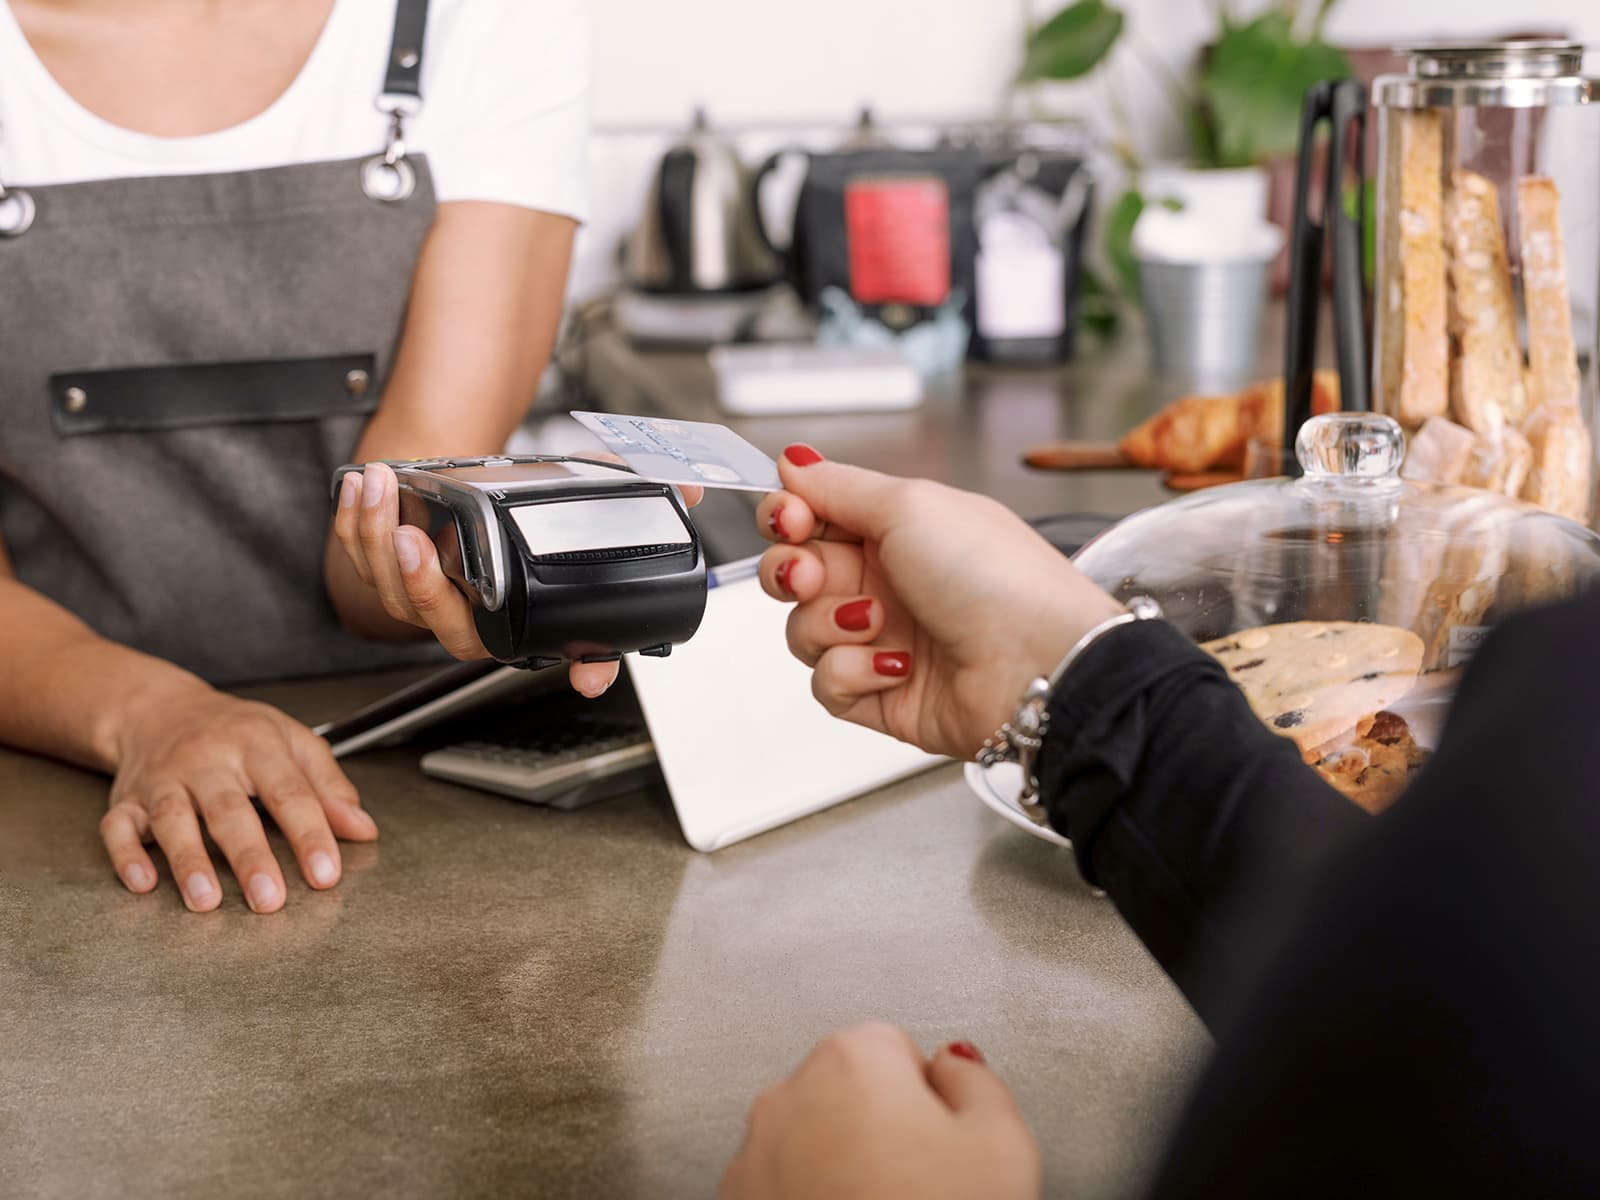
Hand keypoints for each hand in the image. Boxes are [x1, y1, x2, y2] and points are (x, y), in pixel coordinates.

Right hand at [100, 683, 376, 912]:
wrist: (159, 709)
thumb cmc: (237, 731)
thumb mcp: (293, 742)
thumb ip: (329, 787)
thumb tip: (363, 829)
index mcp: (256, 744)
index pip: (289, 792)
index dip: (310, 834)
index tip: (326, 874)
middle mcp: (206, 760)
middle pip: (229, 810)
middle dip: (250, 857)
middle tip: (270, 899)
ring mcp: (162, 780)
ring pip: (172, 819)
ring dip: (188, 861)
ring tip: (206, 900)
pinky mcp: (125, 800)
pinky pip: (117, 827)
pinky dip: (127, 855)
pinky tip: (143, 883)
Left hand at [334, 461, 701, 697]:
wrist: (466, 492)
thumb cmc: (520, 508)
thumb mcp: (579, 497)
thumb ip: (629, 491)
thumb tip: (692, 492)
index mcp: (524, 619)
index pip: (559, 654)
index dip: (583, 667)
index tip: (589, 677)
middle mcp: (473, 621)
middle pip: (441, 621)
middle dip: (419, 583)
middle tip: (416, 539)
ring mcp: (424, 602)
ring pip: (388, 589)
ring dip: (374, 538)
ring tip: (379, 485)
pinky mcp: (384, 573)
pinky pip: (358, 559)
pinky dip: (353, 523)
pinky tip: (362, 487)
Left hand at [720, 1023, 1039, 1199]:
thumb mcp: (1002, 1145)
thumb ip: (978, 1080)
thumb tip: (956, 1064)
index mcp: (852, 1060)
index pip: (900, 1050)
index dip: (930, 1103)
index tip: (941, 1145)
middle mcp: (789, 1096)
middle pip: (850, 1092)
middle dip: (882, 1130)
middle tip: (918, 1185)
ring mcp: (754, 1155)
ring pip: (813, 1141)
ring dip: (842, 1168)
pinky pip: (784, 1184)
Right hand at [755, 446, 1123, 757]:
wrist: (1038, 664)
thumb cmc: (995, 578)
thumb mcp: (911, 505)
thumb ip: (839, 485)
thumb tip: (793, 460)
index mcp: (896, 528)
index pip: (812, 516)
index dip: (788, 516)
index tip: (791, 518)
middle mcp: (886, 580)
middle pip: (795, 572)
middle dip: (791, 571)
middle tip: (811, 575)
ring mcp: (882, 639)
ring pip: (804, 629)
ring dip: (830, 624)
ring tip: (878, 623)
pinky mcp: (880, 694)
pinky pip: (827, 683)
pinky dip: (853, 673)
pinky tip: (896, 666)